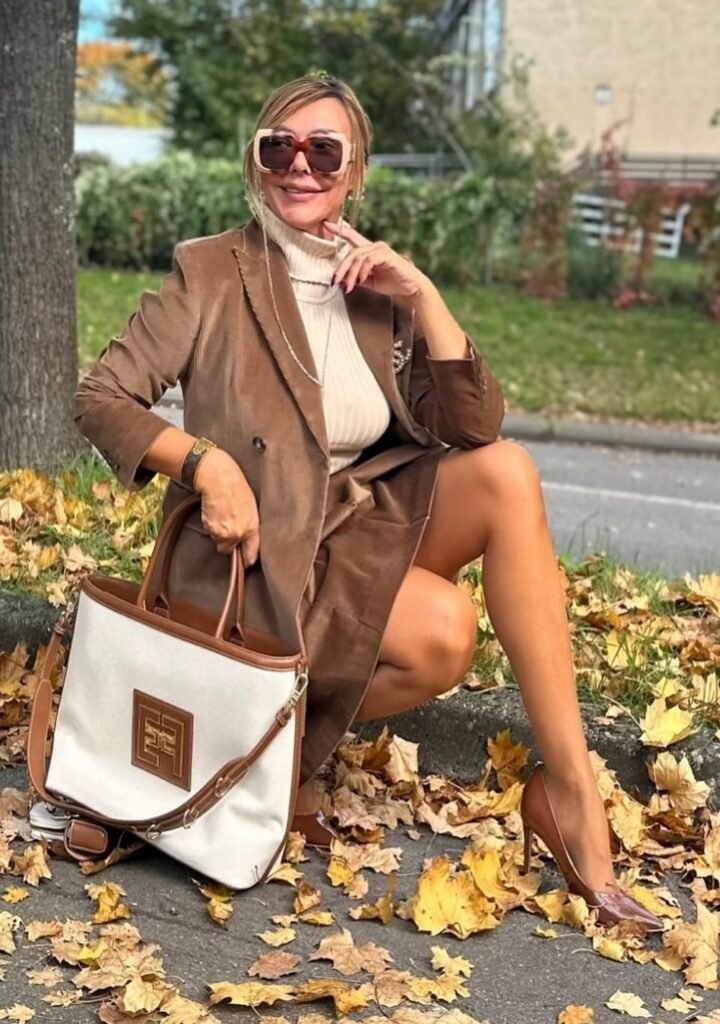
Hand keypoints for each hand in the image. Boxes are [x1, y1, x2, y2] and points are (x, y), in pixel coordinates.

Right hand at [193, 448, 259, 564]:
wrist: (218, 478)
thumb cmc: (236, 486)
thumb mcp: (251, 506)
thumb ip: (249, 524)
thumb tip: (246, 537)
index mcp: (252, 527)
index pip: (251, 553)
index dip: (247, 559)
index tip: (245, 562)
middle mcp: (239, 533)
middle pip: (230, 550)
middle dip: (228, 542)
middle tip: (227, 526)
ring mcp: (224, 533)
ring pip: (219, 541)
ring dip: (218, 532)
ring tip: (220, 514)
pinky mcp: (211, 528)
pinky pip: (210, 533)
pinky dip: (210, 526)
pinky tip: (214, 512)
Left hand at [324, 220, 429, 298]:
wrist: (411, 288)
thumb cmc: (393, 283)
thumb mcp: (369, 281)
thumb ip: (356, 277)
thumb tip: (342, 279)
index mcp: (370, 251)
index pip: (353, 237)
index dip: (340, 230)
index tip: (326, 225)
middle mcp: (375, 247)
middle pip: (351, 252)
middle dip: (341, 268)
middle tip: (336, 281)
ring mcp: (382, 250)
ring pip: (358, 257)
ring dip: (350, 273)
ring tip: (349, 286)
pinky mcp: (387, 255)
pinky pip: (368, 260)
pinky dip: (362, 271)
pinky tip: (361, 280)